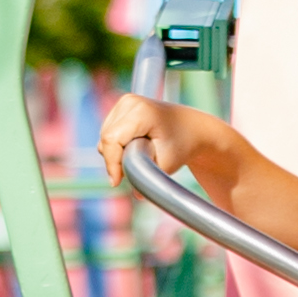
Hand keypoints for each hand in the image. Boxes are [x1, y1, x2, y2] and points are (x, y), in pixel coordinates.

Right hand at [97, 92, 213, 181]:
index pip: (112, 139)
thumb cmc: (181, 146)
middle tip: (134, 171)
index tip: (117, 182)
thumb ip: (149, 178)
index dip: (112, 163)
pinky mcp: (122, 106)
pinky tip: (136, 147)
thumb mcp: (167, 164)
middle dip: (115, 160)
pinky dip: (117, 146)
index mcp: (141, 111)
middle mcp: (130, 102)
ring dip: (116, 153)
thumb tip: (136, 195)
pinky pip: (109, 133)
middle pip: (107, 138)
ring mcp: (125, 102)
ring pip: (106, 137)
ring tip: (141, 155)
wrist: (191, 128)